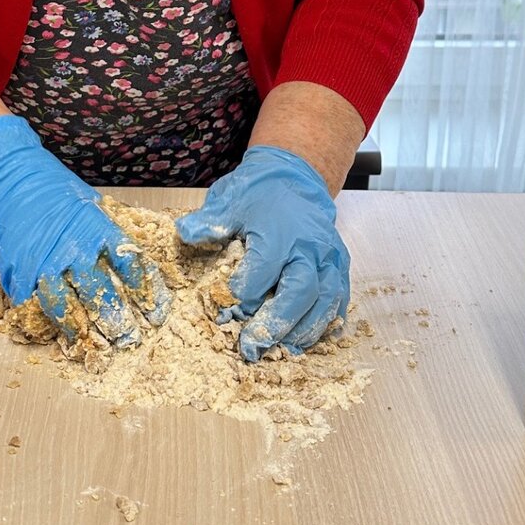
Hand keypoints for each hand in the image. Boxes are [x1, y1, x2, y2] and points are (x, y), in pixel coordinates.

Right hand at [0, 114, 171, 344]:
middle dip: (118, 321)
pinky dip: (49, 324)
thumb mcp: (91, 206)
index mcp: (99, 230)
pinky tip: (61, 336)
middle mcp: (75, 250)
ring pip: (68, 308)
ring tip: (97, 348)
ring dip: (84, 331)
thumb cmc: (54, 193)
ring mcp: (45, 265)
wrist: (8, 183)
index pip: (131, 268)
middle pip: (102, 294)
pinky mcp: (20, 276)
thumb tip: (132, 265)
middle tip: (129, 340)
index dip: (146, 295)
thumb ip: (107, 236)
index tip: (156, 314)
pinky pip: (37, 308)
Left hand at [176, 146, 349, 361]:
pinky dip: (327, 323)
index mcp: (280, 231)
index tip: (227, 306)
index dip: (244, 293)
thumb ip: (209, 221)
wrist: (296, 174)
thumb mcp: (229, 200)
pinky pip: (340, 300)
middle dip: (276, 324)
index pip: (263, 270)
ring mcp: (330, 257)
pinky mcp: (340, 265)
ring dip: (304, 330)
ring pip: (325, 302)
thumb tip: (184, 233)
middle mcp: (310, 246)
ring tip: (282, 350)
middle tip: (253, 346)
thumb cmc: (259, 191)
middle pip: (300, 293)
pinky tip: (309, 339)